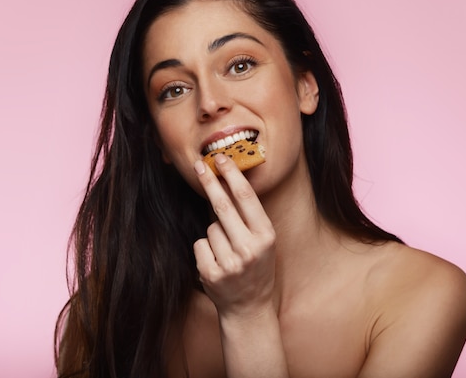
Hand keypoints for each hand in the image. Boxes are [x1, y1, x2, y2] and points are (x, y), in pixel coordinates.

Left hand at [193, 154, 276, 318]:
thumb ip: (248, 217)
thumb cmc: (256, 267)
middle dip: (210, 183)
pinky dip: (205, 250)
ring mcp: (230, 263)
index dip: (232, 175)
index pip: (246, 198)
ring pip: (210, 228)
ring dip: (214, 234)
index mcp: (266, 236)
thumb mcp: (263, 242)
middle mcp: (249, 249)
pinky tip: (217, 262)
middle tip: (199, 166)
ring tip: (227, 252)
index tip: (221, 159)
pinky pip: (200, 244)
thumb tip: (225, 182)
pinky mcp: (211, 274)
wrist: (249, 308)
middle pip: (223, 206)